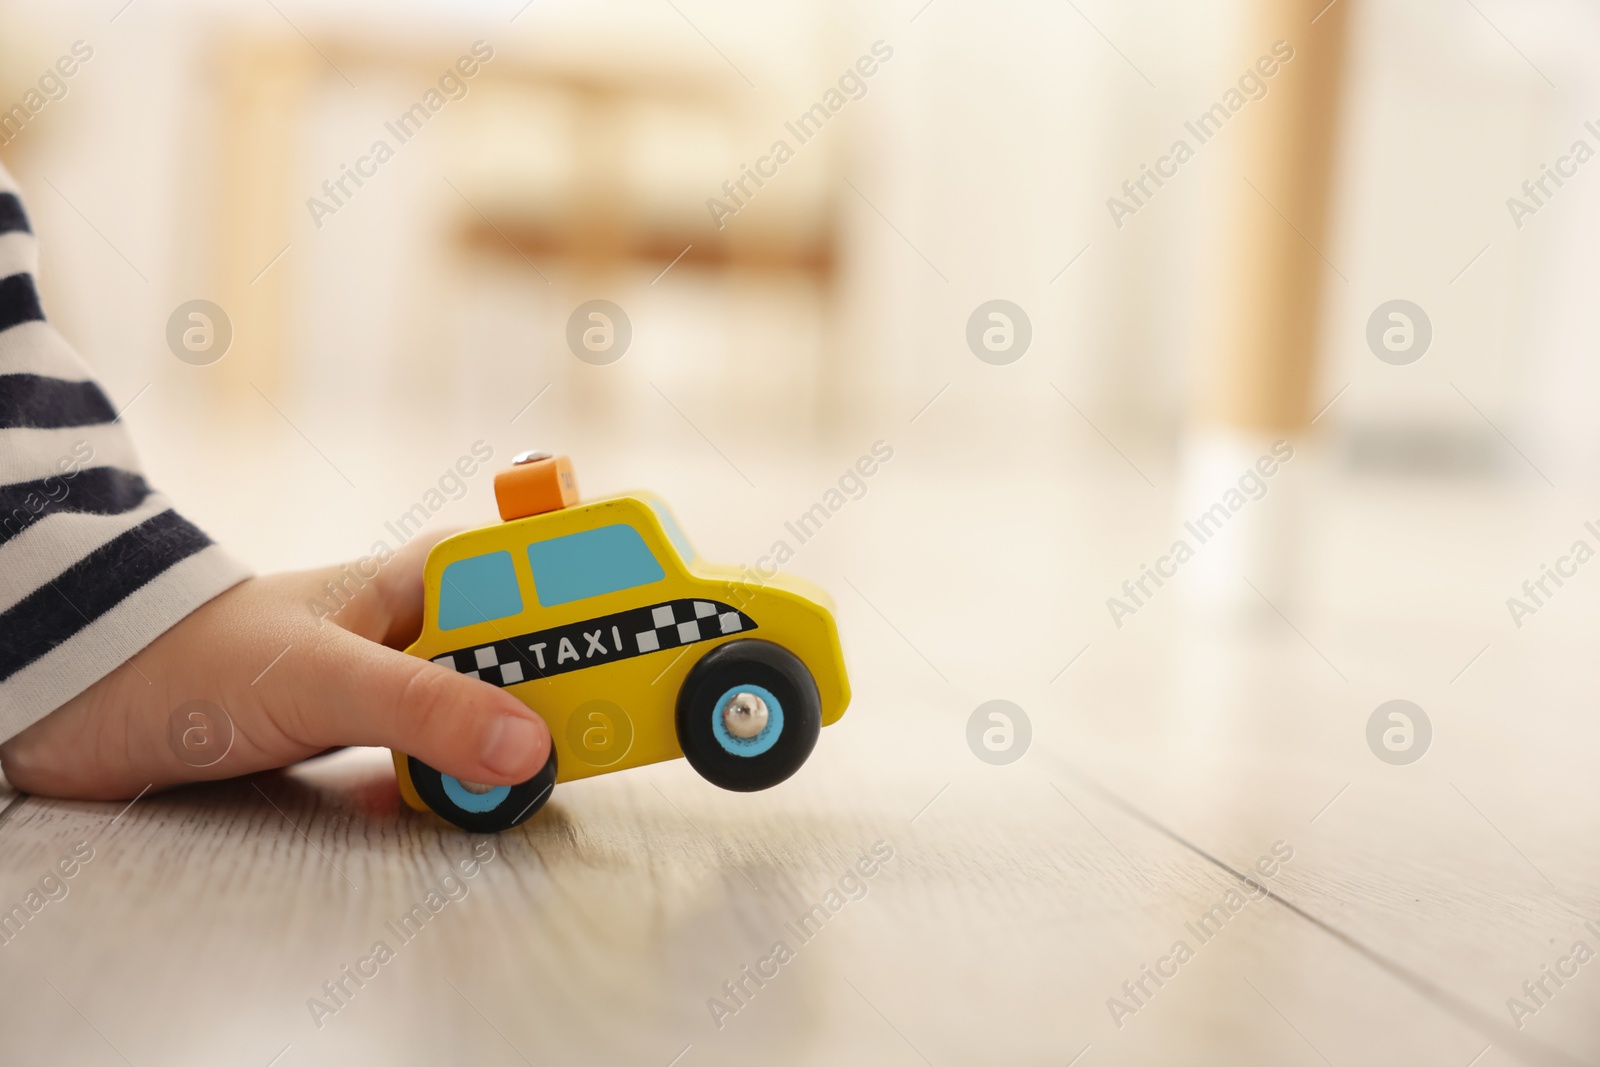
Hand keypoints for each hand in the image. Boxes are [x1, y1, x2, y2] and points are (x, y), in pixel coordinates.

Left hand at [0, 532, 551, 799]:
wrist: (89, 703)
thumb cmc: (196, 655)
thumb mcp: (323, 677)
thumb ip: (424, 707)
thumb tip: (530, 747)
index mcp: (431, 575)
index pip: (546, 574)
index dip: (604, 602)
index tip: (649, 642)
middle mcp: (429, 624)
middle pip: (535, 657)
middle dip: (565, 698)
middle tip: (601, 736)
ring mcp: (402, 684)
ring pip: (494, 715)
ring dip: (513, 751)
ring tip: (540, 778)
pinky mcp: (374, 739)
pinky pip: (445, 765)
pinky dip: (463, 788)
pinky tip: (476, 805)